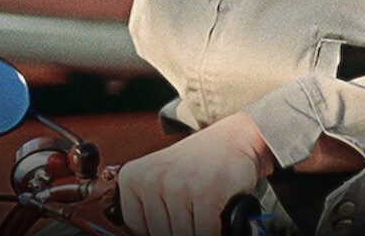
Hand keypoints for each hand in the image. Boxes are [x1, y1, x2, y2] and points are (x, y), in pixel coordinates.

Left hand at [115, 112, 272, 235]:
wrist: (233, 139)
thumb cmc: (196, 167)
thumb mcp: (160, 184)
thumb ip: (151, 213)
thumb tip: (152, 235)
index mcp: (131, 178)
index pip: (137, 230)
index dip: (161, 229)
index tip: (175, 214)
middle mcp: (151, 179)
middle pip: (160, 234)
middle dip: (181, 228)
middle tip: (193, 209)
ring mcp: (179, 184)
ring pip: (183, 235)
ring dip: (200, 230)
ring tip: (205, 209)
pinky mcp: (207, 191)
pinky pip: (206, 232)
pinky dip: (216, 230)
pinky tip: (218, 213)